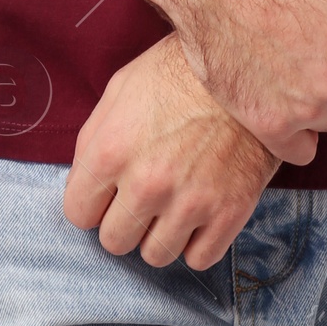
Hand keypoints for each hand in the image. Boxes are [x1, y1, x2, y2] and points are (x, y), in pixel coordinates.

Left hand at [63, 33, 288, 269]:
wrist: (248, 65)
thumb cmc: (180, 72)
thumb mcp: (122, 88)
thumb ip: (93, 140)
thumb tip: (84, 184)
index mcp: (112, 150)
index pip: (78, 214)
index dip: (92, 201)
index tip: (108, 190)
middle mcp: (147, 184)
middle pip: (114, 242)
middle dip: (124, 219)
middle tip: (144, 193)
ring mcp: (190, 202)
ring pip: (155, 255)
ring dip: (160, 232)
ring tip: (173, 200)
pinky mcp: (229, 213)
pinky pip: (198, 259)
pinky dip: (197, 241)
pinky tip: (200, 210)